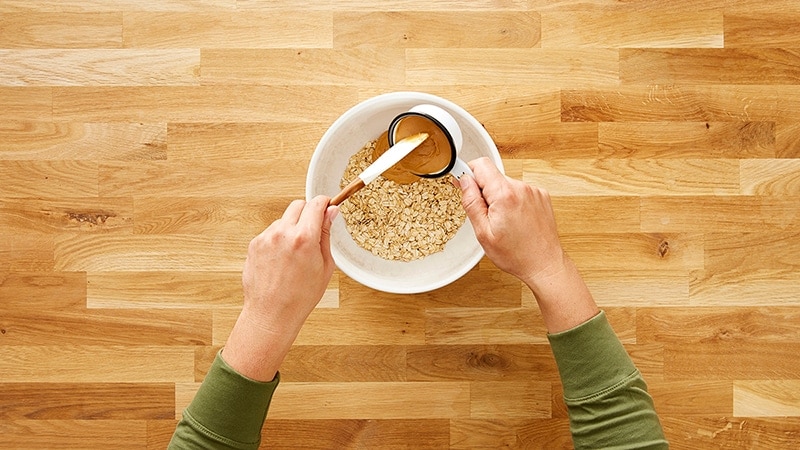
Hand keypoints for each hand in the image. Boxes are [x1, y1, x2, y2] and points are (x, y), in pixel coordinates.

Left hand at [223, 195, 337, 380]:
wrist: (272, 314)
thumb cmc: (301, 296)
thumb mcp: (324, 266)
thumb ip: (326, 235)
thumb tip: (331, 213)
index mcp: (304, 238)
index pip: (315, 204)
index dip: (324, 203)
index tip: (327, 206)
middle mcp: (283, 233)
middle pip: (298, 205)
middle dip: (308, 212)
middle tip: (313, 229)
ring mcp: (266, 238)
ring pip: (284, 219)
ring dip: (292, 227)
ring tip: (296, 253)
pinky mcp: (254, 244)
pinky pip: (271, 232)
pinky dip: (279, 239)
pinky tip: (283, 259)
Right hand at [457, 157, 565, 287]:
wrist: (544, 264)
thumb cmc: (515, 254)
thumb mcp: (483, 233)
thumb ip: (471, 202)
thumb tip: (464, 181)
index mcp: (504, 195)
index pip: (481, 165)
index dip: (468, 173)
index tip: (464, 185)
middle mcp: (521, 188)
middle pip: (493, 175)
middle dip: (485, 191)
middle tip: (486, 215)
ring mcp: (534, 191)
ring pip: (506, 184)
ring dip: (500, 197)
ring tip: (504, 221)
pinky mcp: (541, 196)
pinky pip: (519, 191)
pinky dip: (513, 201)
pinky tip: (516, 220)